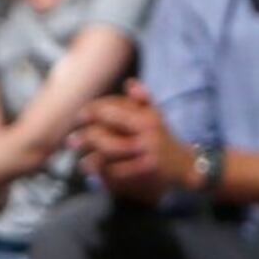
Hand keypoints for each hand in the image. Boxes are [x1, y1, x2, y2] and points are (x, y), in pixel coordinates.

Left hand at [81, 82, 181, 203]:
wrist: (187, 166)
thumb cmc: (166, 140)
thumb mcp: (156, 117)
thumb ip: (142, 100)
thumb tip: (129, 83)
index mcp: (146, 117)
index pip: (113, 111)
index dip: (93, 113)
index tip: (79, 116)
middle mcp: (147, 133)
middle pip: (109, 134)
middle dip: (87, 138)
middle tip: (71, 142)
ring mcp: (147, 152)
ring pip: (112, 152)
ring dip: (94, 159)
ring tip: (82, 163)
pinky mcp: (148, 169)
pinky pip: (121, 171)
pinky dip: (107, 174)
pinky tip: (97, 175)